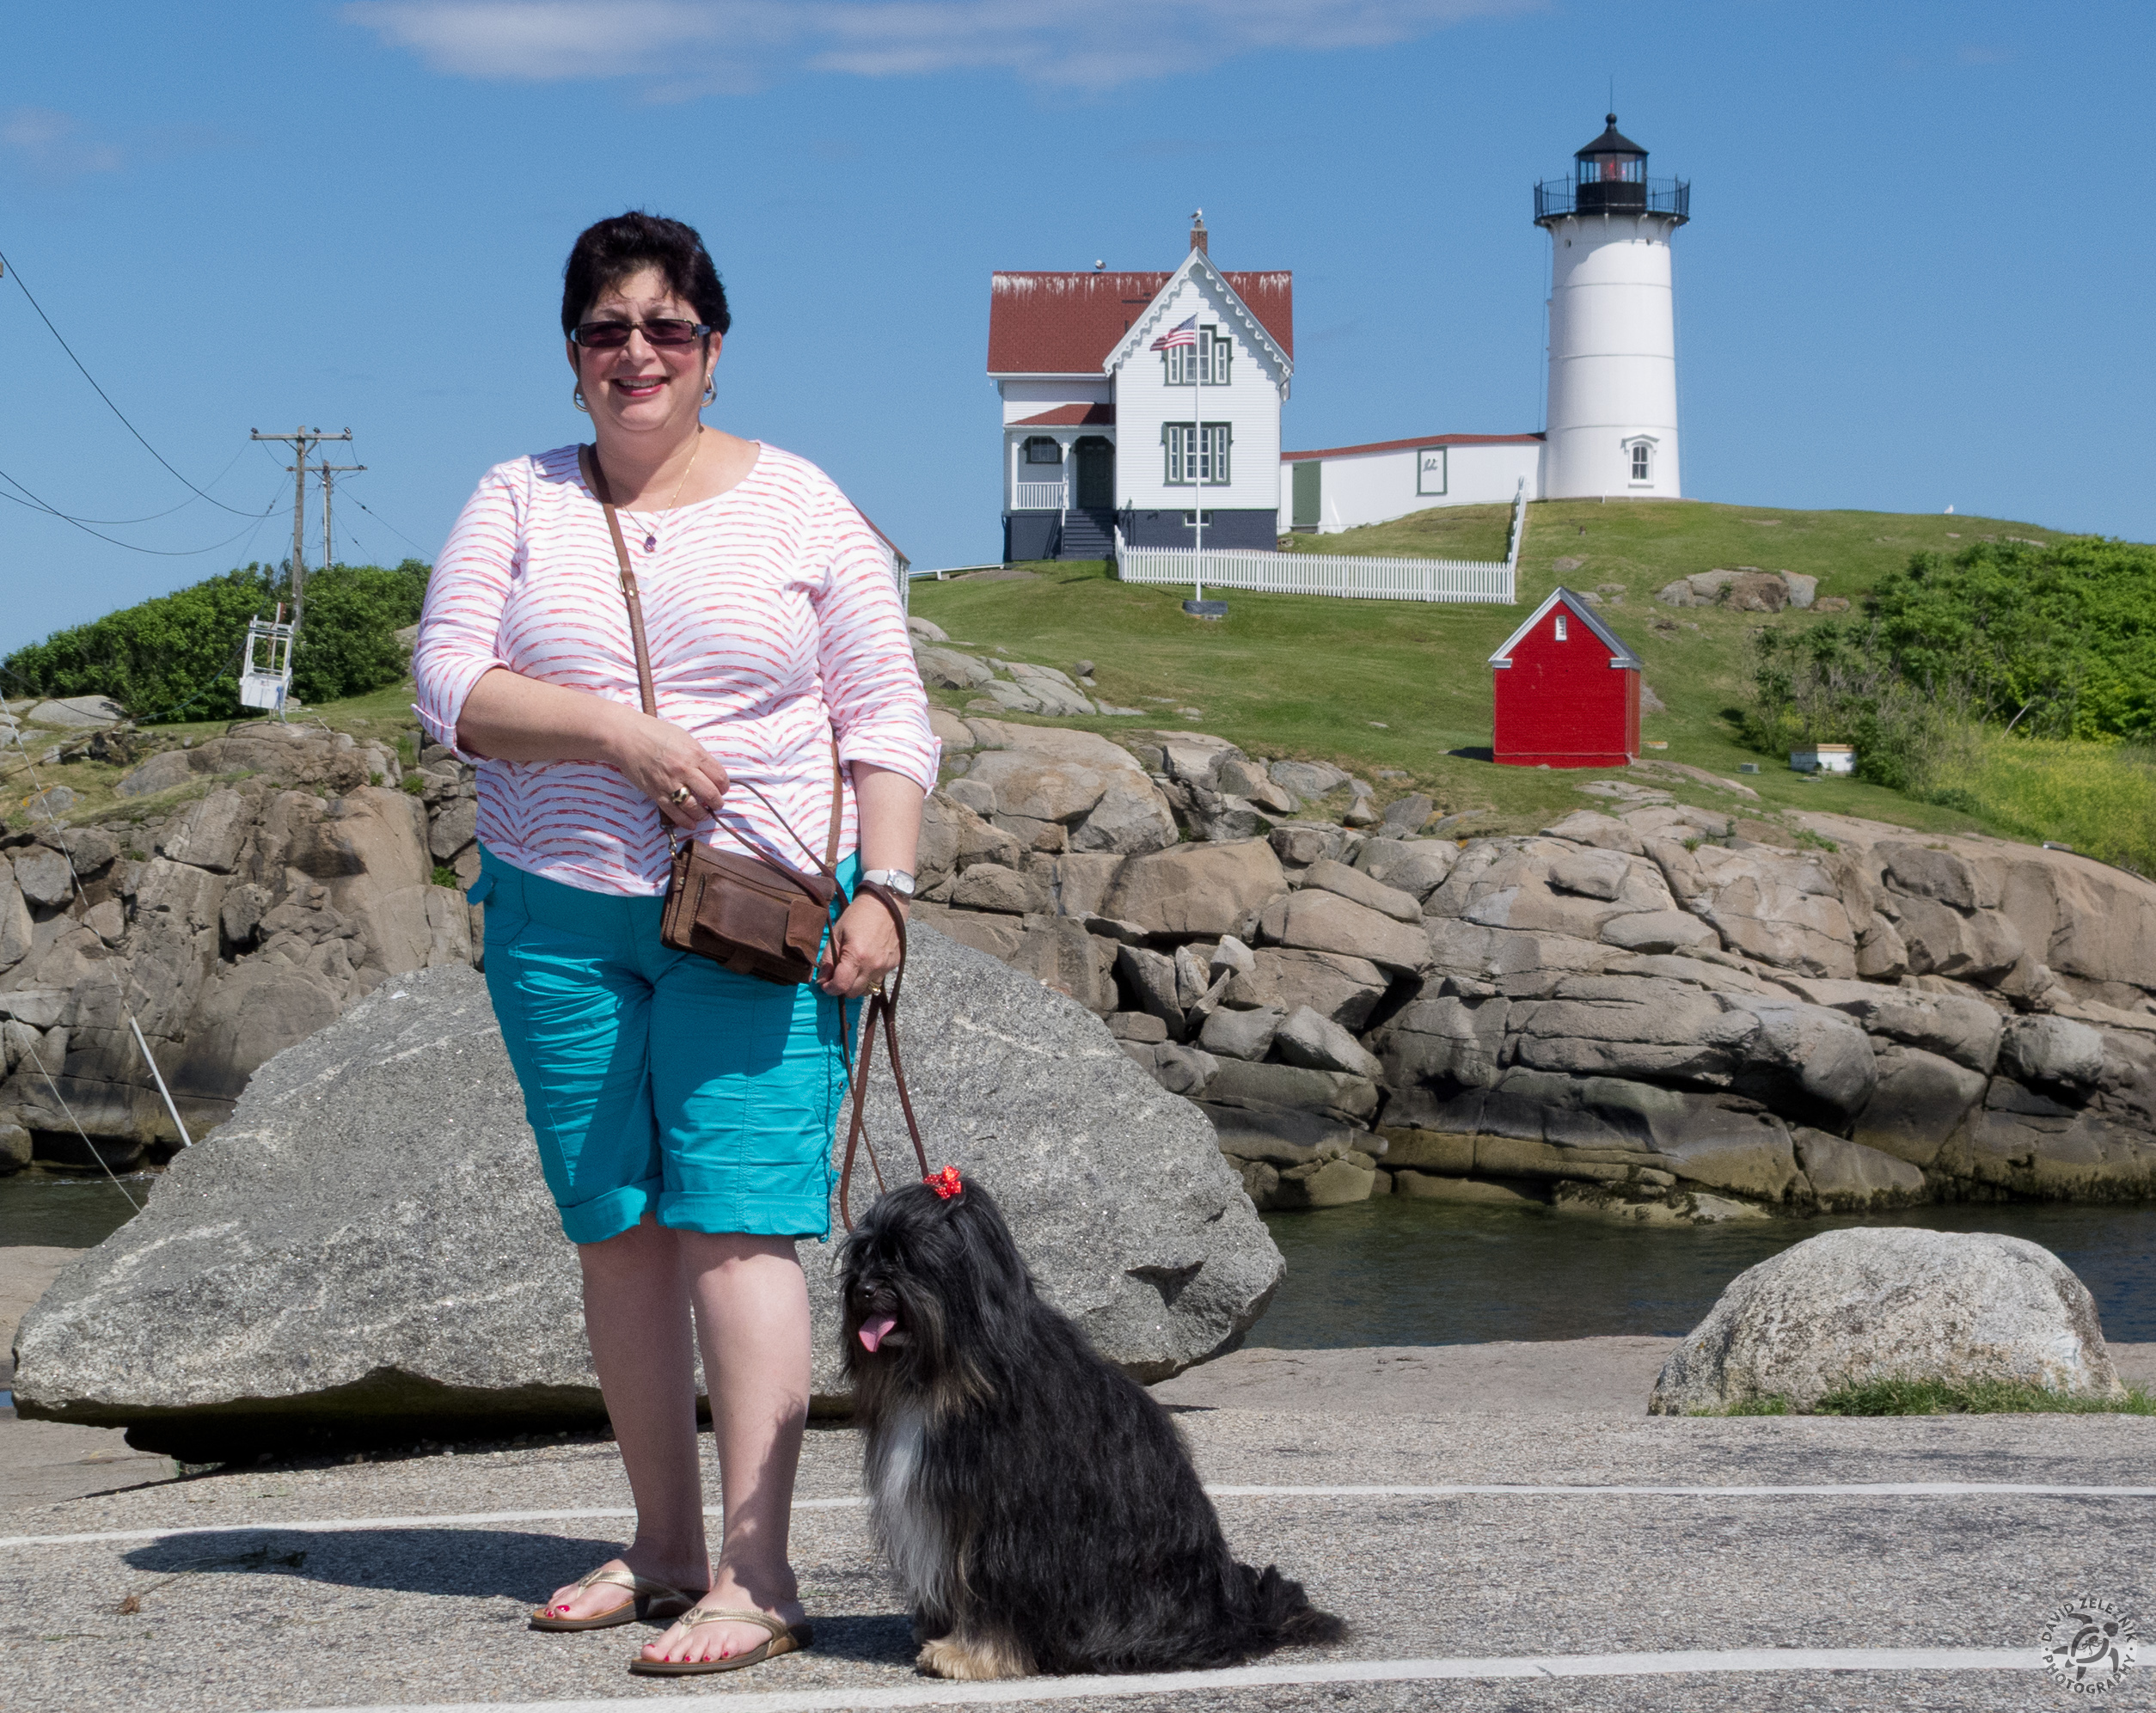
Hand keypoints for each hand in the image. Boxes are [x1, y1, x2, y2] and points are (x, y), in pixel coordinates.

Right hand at [605, 708, 730, 828]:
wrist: (626, 736)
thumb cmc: (655, 733)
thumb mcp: (684, 738)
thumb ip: (698, 755)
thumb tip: (710, 771)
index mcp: (694, 753)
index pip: (719, 776)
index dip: (724, 786)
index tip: (722, 789)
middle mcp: (684, 769)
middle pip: (710, 794)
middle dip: (717, 802)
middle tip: (716, 804)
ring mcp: (670, 783)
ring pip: (693, 807)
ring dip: (703, 814)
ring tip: (705, 814)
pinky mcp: (655, 793)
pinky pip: (674, 812)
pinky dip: (685, 821)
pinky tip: (691, 823)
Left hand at [820, 890, 904, 998]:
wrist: (886, 904)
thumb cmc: (858, 915)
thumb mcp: (837, 933)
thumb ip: (828, 958)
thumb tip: (822, 979)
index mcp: (856, 957)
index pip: (841, 986)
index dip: (830, 989)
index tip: (825, 984)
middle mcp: (873, 966)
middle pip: (854, 993)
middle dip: (842, 988)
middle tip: (837, 976)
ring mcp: (885, 966)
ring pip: (867, 990)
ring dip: (857, 985)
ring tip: (852, 971)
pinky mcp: (894, 964)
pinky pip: (878, 980)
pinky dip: (869, 977)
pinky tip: (866, 963)